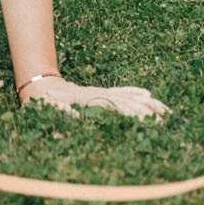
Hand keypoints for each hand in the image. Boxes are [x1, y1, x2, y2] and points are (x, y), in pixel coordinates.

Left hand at [20, 75, 168, 120]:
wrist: (39, 85)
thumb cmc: (44, 101)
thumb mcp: (49, 106)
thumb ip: (60, 109)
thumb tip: (71, 112)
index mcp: (90, 100)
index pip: (116, 106)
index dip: (131, 112)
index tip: (147, 119)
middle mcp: (98, 95)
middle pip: (127, 101)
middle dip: (146, 109)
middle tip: (164, 119)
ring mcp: (100, 92)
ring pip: (127, 96)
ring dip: (146, 101)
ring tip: (163, 108)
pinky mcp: (99, 93)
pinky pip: (120, 92)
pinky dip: (134, 93)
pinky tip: (146, 94)